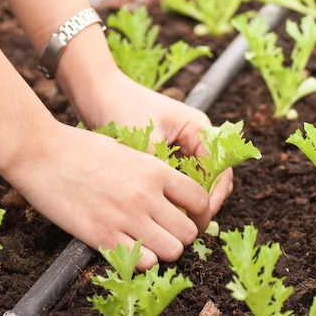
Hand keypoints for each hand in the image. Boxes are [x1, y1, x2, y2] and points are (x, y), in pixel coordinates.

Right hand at [4, 119, 211, 269]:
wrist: (42, 153)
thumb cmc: (81, 149)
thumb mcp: (128, 152)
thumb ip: (152, 174)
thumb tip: (169, 196)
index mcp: (156, 171)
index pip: (201, 200)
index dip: (200, 214)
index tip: (190, 218)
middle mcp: (147, 196)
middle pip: (189, 232)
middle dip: (181, 236)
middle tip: (167, 234)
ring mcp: (126, 218)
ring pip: (172, 251)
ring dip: (164, 250)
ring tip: (148, 243)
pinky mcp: (103, 237)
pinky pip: (143, 263)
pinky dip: (141, 260)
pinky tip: (128, 249)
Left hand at [59, 63, 233, 215]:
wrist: (95, 89)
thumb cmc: (120, 107)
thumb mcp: (145, 142)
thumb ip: (163, 172)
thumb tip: (173, 208)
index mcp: (198, 128)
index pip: (221, 169)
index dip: (214, 197)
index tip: (201, 218)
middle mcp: (195, 136)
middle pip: (213, 177)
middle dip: (204, 202)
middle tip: (189, 226)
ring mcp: (181, 144)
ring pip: (196, 180)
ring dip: (188, 200)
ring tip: (175, 223)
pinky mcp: (165, 152)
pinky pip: (178, 178)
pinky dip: (174, 194)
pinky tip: (162, 210)